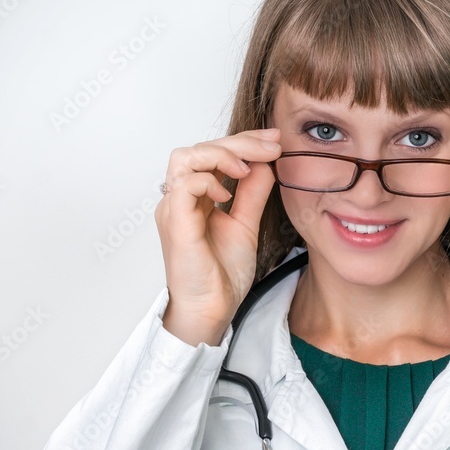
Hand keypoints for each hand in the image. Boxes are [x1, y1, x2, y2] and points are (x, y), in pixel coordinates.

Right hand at [154, 128, 281, 345]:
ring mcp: (174, 208)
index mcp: (194, 197)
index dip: (244, 142)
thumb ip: (253, 193)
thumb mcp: (246, 224)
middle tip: (272, 145)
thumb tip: (266, 163)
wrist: (212, 308)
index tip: (275, 140)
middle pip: (199, 148)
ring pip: (185, 157)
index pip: (212, 153)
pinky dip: (209, 180)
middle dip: (239, 141)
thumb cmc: (221, 273)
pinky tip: (228, 194)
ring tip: (247, 168)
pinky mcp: (176, 222)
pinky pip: (184, 184)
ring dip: (221, 154)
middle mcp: (179, 198)